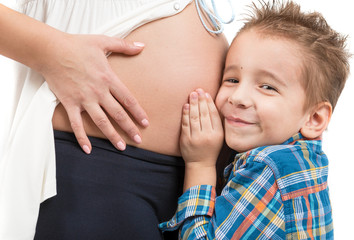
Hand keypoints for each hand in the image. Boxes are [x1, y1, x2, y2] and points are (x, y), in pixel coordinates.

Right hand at [40, 33, 148, 152]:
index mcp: (108, 78)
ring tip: (121, 147)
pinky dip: (82, 137)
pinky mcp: (69, 103)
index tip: (145, 123)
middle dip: (130, 128)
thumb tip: (143, 46)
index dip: (138, 112)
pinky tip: (88, 149)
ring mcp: (84, 99)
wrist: (50, 50)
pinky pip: (76, 124)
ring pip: (101, 122)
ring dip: (112, 136)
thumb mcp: (103, 41)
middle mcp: (98, 92)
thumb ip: (124, 45)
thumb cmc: (77, 45)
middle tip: (138, 140)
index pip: (128, 99)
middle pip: (118, 114)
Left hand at [180, 88, 223, 167]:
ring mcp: (196, 138)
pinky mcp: (186, 140)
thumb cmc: (210, 148)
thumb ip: (216, 123)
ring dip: (193, 104)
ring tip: (192, 94)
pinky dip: (185, 114)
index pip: (213, 115)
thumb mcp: (218, 137)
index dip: (209, 103)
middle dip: (201, 100)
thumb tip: (211, 104)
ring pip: (195, 117)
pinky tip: (186, 106)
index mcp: (218, 134)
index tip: (206, 94)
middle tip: (198, 90)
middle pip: (204, 114)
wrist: (200, 164)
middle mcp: (208, 135)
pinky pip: (186, 124)